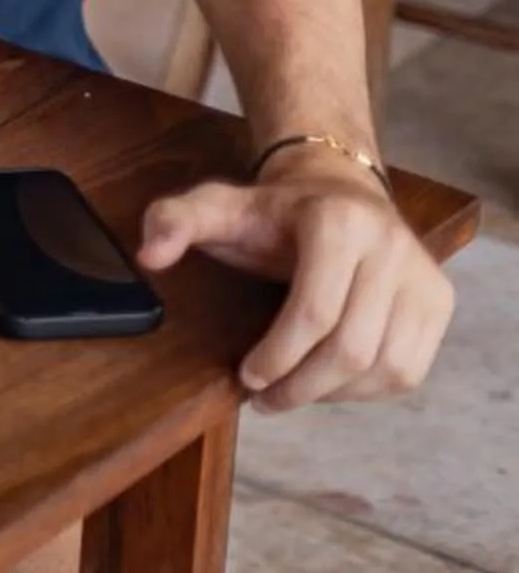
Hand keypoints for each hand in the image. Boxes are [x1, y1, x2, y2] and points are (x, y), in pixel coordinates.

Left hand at [136, 152, 453, 409]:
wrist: (336, 189)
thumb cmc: (270, 211)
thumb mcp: (216, 206)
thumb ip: (173, 222)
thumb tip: (149, 255)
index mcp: (338, 223)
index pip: (315, 312)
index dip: (278, 355)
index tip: (246, 376)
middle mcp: (391, 248)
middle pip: (351, 347)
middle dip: (301, 385)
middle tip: (265, 398)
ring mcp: (423, 276)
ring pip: (385, 366)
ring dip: (334, 394)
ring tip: (293, 392)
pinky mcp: (439, 301)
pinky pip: (409, 368)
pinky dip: (367, 389)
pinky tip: (329, 382)